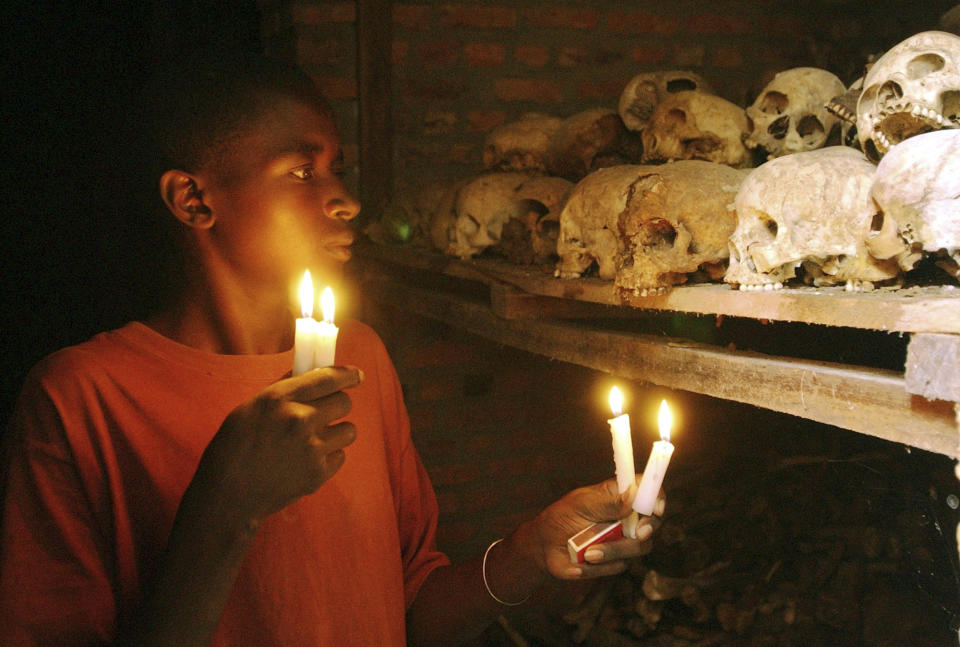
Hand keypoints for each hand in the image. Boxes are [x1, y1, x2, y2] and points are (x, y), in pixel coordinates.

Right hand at [194, 366, 362, 524]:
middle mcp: (300, 420)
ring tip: (316, 439)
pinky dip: (329, 457)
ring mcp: (312, 448)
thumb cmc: (235, 446)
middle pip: (345, 402)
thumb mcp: (253, 407)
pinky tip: (307, 460)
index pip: (328, 377)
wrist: (228, 494)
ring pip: (349, 430)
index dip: (348, 375)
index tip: (357, 375)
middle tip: (325, 413)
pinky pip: (341, 456)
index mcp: (280, 398)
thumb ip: (285, 389)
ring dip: (337, 432)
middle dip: (337, 405)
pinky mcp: (318, 474)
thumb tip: (310, 372)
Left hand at [529, 478, 664, 579]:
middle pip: (652, 524)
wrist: (544, 546)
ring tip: (589, 552)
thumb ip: (608, 501)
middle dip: (647, 530)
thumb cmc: (562, 516)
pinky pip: (616, 567)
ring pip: (637, 548)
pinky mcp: (614, 562)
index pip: (649, 493)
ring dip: (614, 550)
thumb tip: (633, 493)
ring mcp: (623, 542)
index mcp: (621, 497)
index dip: (658, 498)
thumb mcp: (582, 504)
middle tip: (638, 534)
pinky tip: (581, 560)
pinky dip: (598, 565)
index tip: (656, 508)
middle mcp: (627, 519)